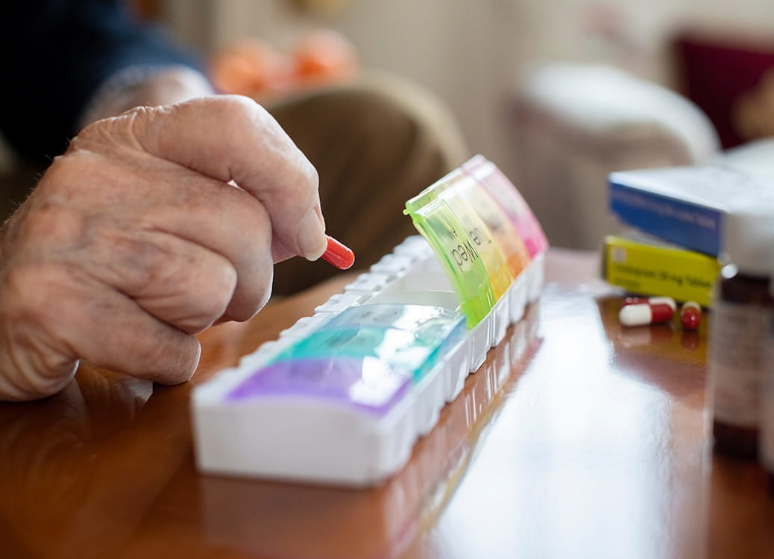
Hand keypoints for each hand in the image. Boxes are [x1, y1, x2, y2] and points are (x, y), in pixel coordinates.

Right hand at [0, 95, 326, 400]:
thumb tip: (311, 232)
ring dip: (206, 320)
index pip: (235, 125)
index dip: (291, 183)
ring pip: (211, 288)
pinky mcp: (51, 303)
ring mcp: (69, 235)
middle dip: (252, 280)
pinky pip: (168, 349)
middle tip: (218, 294)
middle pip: (243, 226)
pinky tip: (138, 344)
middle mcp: (97, 174)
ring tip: (165, 313)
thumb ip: (242, 204)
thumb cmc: (111, 256)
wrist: (2, 299)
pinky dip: (170, 361)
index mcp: (134, 138)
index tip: (307, 235)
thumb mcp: (168, 205)